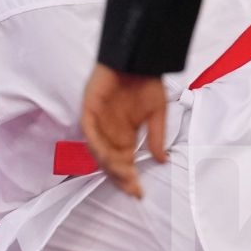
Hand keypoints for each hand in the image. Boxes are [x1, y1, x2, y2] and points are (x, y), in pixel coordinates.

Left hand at [80, 65, 166, 198]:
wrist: (138, 58)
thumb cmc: (146, 81)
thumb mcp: (157, 113)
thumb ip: (156, 137)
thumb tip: (161, 160)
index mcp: (124, 135)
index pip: (124, 162)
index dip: (130, 178)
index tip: (139, 192)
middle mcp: (109, 132)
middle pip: (110, 162)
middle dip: (120, 176)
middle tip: (131, 188)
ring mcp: (97, 122)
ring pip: (98, 151)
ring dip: (110, 164)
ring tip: (124, 174)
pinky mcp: (88, 110)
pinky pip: (88, 132)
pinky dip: (96, 144)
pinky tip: (106, 155)